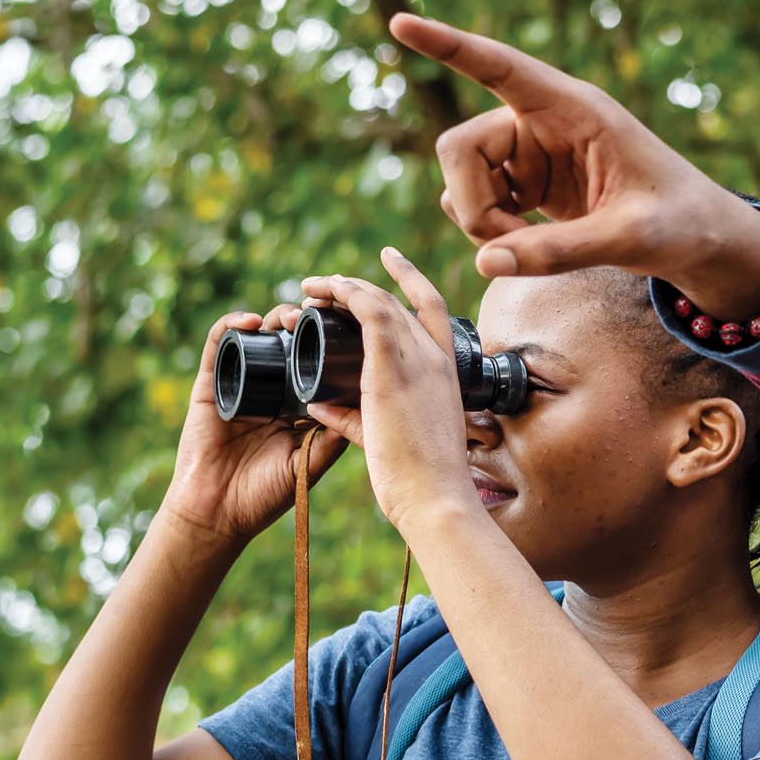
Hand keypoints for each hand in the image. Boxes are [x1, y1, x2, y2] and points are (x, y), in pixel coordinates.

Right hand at [159, 306, 345, 546]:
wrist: (218, 514)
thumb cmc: (265, 495)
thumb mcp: (310, 463)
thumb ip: (334, 435)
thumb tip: (364, 401)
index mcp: (297, 405)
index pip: (316, 363)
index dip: (330, 343)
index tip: (348, 328)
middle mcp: (270, 389)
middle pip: (289, 342)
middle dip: (305, 324)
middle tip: (319, 316)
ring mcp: (239, 383)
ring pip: (258, 337)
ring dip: (274, 319)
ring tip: (291, 317)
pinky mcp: (209, 383)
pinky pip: (218, 345)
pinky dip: (232, 326)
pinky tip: (250, 322)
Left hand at [296, 248, 487, 536]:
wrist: (436, 499)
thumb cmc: (421, 482)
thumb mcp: (387, 439)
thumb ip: (352, 419)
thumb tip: (317, 404)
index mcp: (444, 375)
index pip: (433, 311)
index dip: (412, 281)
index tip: (391, 260)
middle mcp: (436, 359)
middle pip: (402, 302)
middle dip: (363, 286)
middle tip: (330, 284)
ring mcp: (419, 360)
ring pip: (381, 301)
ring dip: (346, 286)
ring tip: (315, 286)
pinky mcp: (393, 367)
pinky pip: (371, 312)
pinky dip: (347, 294)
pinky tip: (324, 291)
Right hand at [389, 13, 759, 316]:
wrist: (696, 239)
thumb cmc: (679, 223)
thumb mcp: (630, 239)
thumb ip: (559, 252)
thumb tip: (485, 264)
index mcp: (574, 108)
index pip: (500, 67)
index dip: (449, 46)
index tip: (400, 22)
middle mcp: (543, 122)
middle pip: (460, 146)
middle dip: (472, 202)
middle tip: (508, 245)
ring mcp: (530, 153)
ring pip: (462, 180)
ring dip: (482, 222)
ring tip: (533, 249)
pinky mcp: (526, 183)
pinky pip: (475, 203)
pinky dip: (489, 234)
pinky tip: (526, 246)